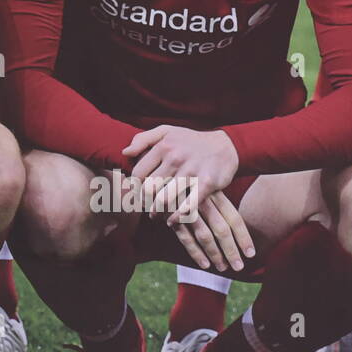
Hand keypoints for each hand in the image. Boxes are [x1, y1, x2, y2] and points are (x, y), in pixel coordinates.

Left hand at [122, 125, 238, 212]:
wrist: (225, 146)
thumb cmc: (190, 141)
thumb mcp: (166, 131)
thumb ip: (143, 139)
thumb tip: (125, 152)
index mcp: (163, 146)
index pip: (138, 173)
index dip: (134, 187)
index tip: (136, 194)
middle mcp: (176, 158)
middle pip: (149, 188)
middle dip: (144, 201)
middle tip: (144, 207)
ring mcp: (191, 171)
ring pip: (165, 199)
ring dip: (157, 211)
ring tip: (154, 215)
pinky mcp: (207, 183)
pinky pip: (188, 206)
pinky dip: (177, 217)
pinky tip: (172, 220)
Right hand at [168, 190, 256, 272]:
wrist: (157, 176)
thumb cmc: (186, 184)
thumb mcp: (204, 188)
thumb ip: (217, 205)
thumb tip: (235, 230)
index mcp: (214, 192)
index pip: (234, 218)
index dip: (243, 237)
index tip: (251, 254)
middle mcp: (202, 200)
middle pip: (222, 229)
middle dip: (231, 250)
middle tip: (239, 267)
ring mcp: (186, 208)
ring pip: (204, 235)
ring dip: (215, 254)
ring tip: (223, 268)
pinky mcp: (171, 216)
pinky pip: (186, 238)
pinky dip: (196, 252)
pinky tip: (205, 265)